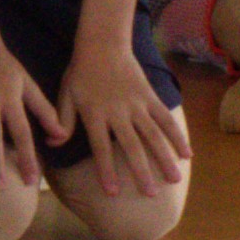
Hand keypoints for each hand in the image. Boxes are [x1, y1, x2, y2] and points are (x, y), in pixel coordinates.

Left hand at [65, 35, 190, 190]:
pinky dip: (177, 136)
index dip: (106, 170)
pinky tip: (187, 154)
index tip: (113, 193)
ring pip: (153, 134)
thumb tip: (52, 143)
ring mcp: (136, 104)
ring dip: (165, 158)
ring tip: (174, 179)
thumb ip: (62, 121)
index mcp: (94, 113)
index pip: (100, 147)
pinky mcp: (150, 97)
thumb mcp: (65, 95)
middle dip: (142, 171)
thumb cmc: (81, 73)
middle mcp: (117, 112)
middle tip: (151, 194)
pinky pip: (166, 118)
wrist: (103, 44)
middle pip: (131, 145)